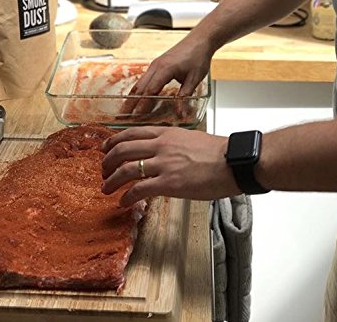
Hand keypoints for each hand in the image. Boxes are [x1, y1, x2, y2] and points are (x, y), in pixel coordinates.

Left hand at [101, 126, 239, 206]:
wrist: (233, 162)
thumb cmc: (216, 152)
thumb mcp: (188, 138)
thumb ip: (170, 142)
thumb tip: (158, 151)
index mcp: (165, 133)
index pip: (130, 133)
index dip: (113, 141)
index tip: (104, 148)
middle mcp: (160, 146)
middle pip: (122, 149)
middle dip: (107, 161)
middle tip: (103, 170)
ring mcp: (163, 164)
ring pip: (125, 169)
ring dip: (111, 180)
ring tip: (105, 188)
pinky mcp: (169, 183)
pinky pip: (138, 190)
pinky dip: (126, 197)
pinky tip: (123, 202)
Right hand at [120, 31, 212, 114]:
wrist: (199, 40)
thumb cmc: (198, 57)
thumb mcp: (194, 79)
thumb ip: (185, 97)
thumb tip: (180, 113)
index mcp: (165, 69)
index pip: (150, 90)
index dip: (143, 104)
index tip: (137, 116)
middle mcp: (156, 66)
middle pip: (140, 87)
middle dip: (130, 102)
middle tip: (123, 116)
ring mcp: (154, 65)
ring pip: (140, 83)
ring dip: (132, 97)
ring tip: (126, 110)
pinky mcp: (156, 65)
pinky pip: (144, 79)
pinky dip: (138, 90)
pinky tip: (136, 98)